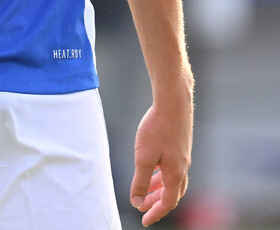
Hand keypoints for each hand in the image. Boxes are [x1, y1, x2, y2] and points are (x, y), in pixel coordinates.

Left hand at [130, 96, 192, 225]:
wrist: (173, 101)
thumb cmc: (158, 127)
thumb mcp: (144, 157)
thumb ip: (140, 181)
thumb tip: (137, 202)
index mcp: (175, 173)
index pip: (168, 202)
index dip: (155, 213)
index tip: (144, 220)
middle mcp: (183, 167)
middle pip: (172, 193)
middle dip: (157, 202)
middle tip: (142, 207)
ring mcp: (183, 155)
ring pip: (172, 179)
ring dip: (159, 188)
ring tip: (145, 190)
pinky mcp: (180, 144)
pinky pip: (172, 167)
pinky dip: (162, 174)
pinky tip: (153, 166)